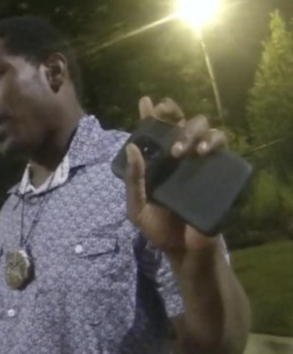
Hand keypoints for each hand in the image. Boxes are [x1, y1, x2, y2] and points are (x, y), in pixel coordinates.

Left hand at [124, 96, 226, 256]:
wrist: (185, 251)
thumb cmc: (159, 229)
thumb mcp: (137, 207)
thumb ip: (133, 180)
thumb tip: (131, 148)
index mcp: (156, 162)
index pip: (153, 132)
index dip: (150, 114)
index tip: (145, 102)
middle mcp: (178, 157)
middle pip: (180, 122)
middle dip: (172, 116)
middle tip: (166, 126)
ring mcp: (199, 162)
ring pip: (204, 128)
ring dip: (193, 131)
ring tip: (182, 151)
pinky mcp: (217, 171)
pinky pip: (221, 146)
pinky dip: (214, 141)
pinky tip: (204, 151)